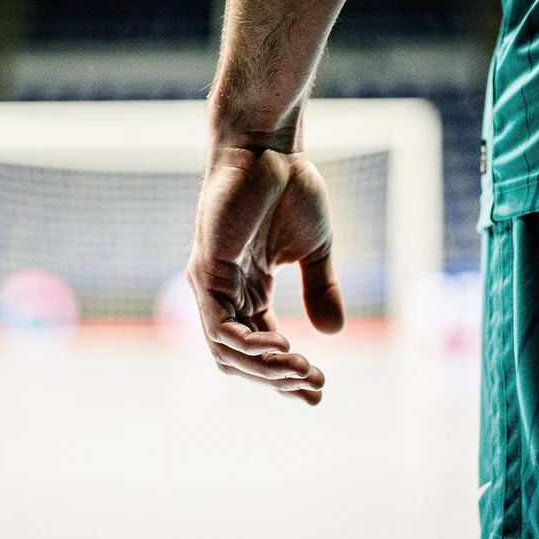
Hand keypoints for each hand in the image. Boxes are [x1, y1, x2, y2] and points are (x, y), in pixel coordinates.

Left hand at [186, 145, 344, 404]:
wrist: (272, 148)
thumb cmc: (290, 190)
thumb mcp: (315, 250)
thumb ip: (321, 289)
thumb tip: (334, 334)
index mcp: (247, 290)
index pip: (260, 346)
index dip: (286, 374)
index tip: (319, 390)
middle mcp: (224, 293)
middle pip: (240, 357)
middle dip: (277, 380)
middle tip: (314, 386)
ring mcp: (210, 284)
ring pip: (226, 350)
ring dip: (265, 368)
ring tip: (302, 370)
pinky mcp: (205, 269)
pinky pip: (218, 326)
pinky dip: (247, 345)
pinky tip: (280, 350)